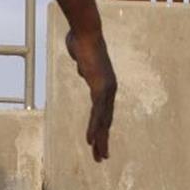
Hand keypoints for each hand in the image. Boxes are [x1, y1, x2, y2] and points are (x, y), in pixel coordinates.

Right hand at [66, 29, 116, 161]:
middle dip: (104, 141)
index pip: (103, 113)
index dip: (101, 128)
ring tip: (99, 156)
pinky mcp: (100, 88)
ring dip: (100, 140)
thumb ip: (83, 67)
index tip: (98, 142)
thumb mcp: (82, 59)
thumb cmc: (82, 41)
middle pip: (106, 121)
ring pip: (103, 121)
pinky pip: (96, 113)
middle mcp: (109, 91)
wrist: (85, 31)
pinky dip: (94, 128)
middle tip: (103, 158)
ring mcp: (106, 90)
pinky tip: (91, 141)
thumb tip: (81, 69)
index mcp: (104, 87)